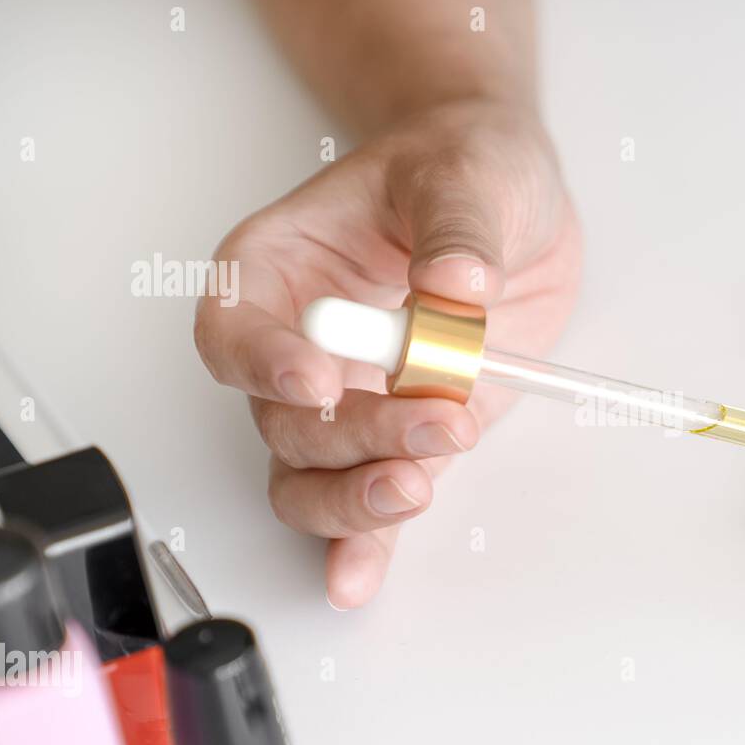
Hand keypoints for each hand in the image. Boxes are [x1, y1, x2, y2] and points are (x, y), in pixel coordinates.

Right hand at [195, 99, 580, 606]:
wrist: (510, 203)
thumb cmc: (462, 166)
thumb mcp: (467, 174)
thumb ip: (457, 231)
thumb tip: (457, 286)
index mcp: (283, 267)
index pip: (235, 325)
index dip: (263, 361)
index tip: (319, 380)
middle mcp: (301, 344)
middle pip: (285, 418)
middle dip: (353, 436)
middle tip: (432, 421)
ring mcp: (352, 398)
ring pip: (311, 475)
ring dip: (356, 497)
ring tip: (418, 485)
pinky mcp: (403, 434)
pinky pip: (368, 500)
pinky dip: (365, 542)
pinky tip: (359, 578)